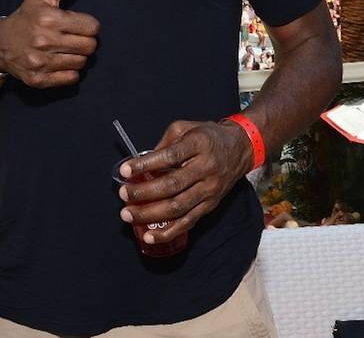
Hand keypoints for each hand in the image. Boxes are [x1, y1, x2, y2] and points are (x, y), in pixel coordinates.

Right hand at [0, 0, 99, 87]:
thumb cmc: (26, 15)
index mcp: (48, 19)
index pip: (92, 27)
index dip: (88, 24)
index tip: (77, 23)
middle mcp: (44, 41)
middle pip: (89, 47)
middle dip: (85, 41)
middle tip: (73, 36)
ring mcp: (40, 63)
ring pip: (81, 63)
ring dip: (77, 56)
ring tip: (65, 48)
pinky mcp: (38, 80)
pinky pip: (71, 79)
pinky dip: (68, 72)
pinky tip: (58, 61)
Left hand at [117, 119, 253, 244]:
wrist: (240, 148)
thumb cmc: (207, 136)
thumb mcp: (186, 128)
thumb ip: (164, 143)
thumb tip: (141, 163)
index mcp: (198, 145)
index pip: (170, 157)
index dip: (146, 165)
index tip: (125, 170)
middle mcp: (206, 169)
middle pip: (172, 185)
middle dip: (143, 193)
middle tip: (123, 194)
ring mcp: (209, 190)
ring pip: (178, 207)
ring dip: (150, 214)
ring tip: (128, 214)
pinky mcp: (210, 206)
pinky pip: (188, 222)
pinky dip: (167, 232)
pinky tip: (149, 235)